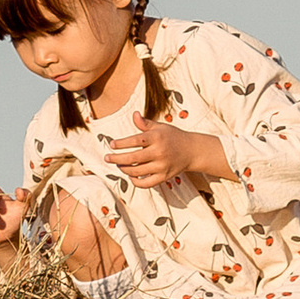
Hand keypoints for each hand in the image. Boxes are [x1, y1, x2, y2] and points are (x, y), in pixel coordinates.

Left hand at [105, 118, 225, 193]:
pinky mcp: (164, 177)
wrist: (192, 151)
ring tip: (119, 165)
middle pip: (133, 158)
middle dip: (117, 159)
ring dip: (124, 169)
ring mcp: (162, 166)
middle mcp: (159, 152)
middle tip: (107, 158)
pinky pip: (146, 183)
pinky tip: (130, 175)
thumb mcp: (160, 127)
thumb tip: (134, 114)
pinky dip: (136, 181)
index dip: (121, 143)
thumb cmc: (173, 137)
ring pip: (137, 171)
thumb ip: (145, 124)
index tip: (111, 144)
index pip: (135, 140)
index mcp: (157, 137)